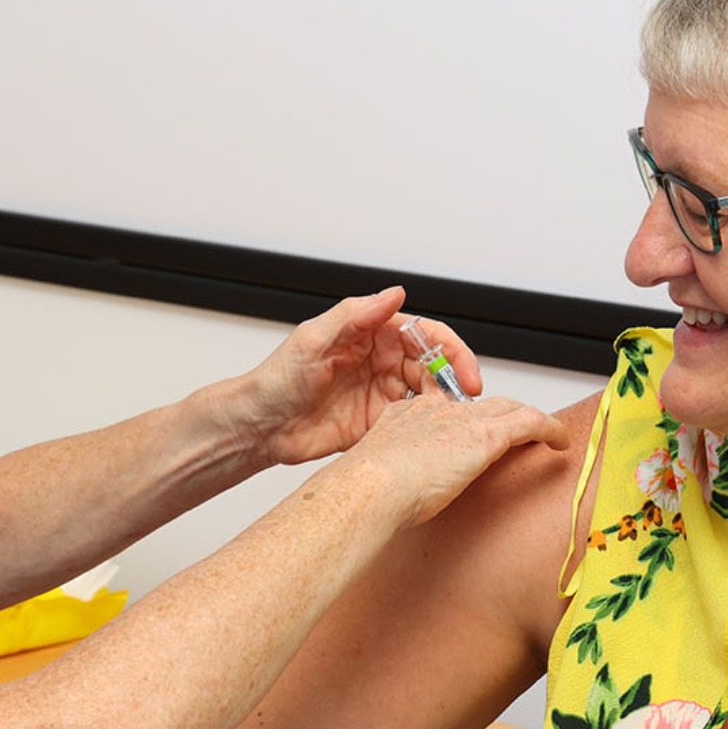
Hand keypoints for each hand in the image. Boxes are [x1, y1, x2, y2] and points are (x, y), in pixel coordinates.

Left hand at [232, 287, 486, 464]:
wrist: (260, 426)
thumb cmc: (277, 378)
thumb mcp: (313, 338)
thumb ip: (356, 314)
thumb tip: (396, 294)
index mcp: (371, 334)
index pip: (425, 334)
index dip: (451, 350)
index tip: (465, 370)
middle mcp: (381, 361)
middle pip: (435, 365)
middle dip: (456, 379)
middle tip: (467, 400)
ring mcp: (381, 394)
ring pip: (429, 394)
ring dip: (446, 404)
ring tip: (454, 419)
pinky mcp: (379, 424)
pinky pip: (414, 423)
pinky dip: (429, 426)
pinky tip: (434, 433)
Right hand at [325, 389, 568, 526]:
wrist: (370, 488)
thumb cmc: (368, 493)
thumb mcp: (380, 480)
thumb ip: (396, 479)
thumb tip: (406, 496)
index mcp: (407, 415)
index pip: (444, 410)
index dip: (462, 422)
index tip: (470, 440)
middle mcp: (436, 410)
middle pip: (479, 404)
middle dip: (499, 414)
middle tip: (515, 433)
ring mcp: (462, 419)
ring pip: (508, 407)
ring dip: (528, 420)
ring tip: (544, 436)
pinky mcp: (486, 433)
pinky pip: (531, 421)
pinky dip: (550, 428)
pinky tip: (561, 441)